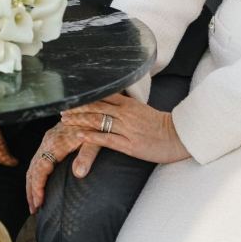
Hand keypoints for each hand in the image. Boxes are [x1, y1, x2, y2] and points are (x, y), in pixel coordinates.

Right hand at [26, 122, 93, 213]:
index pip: (41, 169)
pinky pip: (38, 160)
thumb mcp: (95, 140)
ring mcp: (48, 140)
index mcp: (56, 143)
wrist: (93, 107)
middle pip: (33, 169)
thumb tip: (79, 174)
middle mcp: (48, 141)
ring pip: (34, 165)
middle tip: (34, 209)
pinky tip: (39, 183)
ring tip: (34, 202)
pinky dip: (35, 175)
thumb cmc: (96, 123)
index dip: (38, 187)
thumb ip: (87, 155)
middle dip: (32, 190)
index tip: (39, 203)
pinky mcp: (51, 140)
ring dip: (32, 184)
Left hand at [60, 93, 189, 165]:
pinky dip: (91, 137)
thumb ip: (128, 107)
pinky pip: (106, 139)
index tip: (73, 98)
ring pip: (98, 122)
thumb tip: (114, 104)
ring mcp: (126, 129)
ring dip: (80, 121)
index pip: (103, 96)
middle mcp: (126, 114)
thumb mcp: (143, 110)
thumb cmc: (161, 125)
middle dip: (78, 108)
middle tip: (62, 109)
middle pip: (97, 107)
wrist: (178, 137)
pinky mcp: (128, 144)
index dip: (86, 98)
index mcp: (130, 104)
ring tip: (65, 121)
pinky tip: (79, 137)